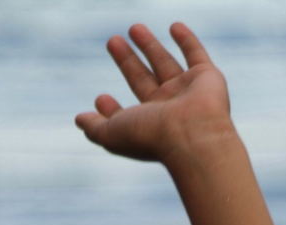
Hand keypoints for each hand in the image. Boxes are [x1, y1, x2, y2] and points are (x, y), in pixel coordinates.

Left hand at [75, 23, 232, 162]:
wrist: (191, 134)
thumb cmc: (150, 136)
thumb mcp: (111, 134)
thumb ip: (94, 127)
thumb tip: (79, 119)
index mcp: (147, 126)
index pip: (128, 114)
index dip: (112, 109)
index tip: (100, 98)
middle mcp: (167, 109)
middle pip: (142, 79)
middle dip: (127, 62)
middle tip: (112, 41)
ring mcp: (187, 91)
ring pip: (164, 63)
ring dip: (149, 45)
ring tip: (133, 27)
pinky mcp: (206, 77)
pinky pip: (196, 54)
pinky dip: (187, 40)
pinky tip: (174, 26)